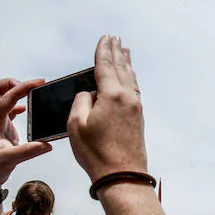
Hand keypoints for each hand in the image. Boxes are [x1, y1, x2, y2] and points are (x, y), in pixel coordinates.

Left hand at [0, 78, 52, 194]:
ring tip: (31, 94)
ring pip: (1, 99)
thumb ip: (27, 151)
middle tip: (29, 86)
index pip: (7, 98)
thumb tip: (46, 144)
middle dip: (11, 83)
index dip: (22, 87)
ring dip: (13, 93)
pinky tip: (26, 109)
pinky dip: (18, 106)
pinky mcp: (2, 131)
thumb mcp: (7, 161)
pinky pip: (8, 112)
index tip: (37, 83)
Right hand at [67, 35, 147, 181]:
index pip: (105, 66)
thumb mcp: (76, 125)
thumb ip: (82, 101)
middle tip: (115, 38)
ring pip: (130, 77)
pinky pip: (134, 88)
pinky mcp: (138, 117)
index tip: (104, 38)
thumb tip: (90, 94)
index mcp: (111, 95)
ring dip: (126, 62)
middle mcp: (127, 97)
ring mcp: (135, 107)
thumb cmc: (96, 153)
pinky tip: (129, 77)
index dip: (103, 51)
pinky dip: (130, 77)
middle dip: (117, 52)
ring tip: (125, 50)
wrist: (122, 175)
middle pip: (121, 68)